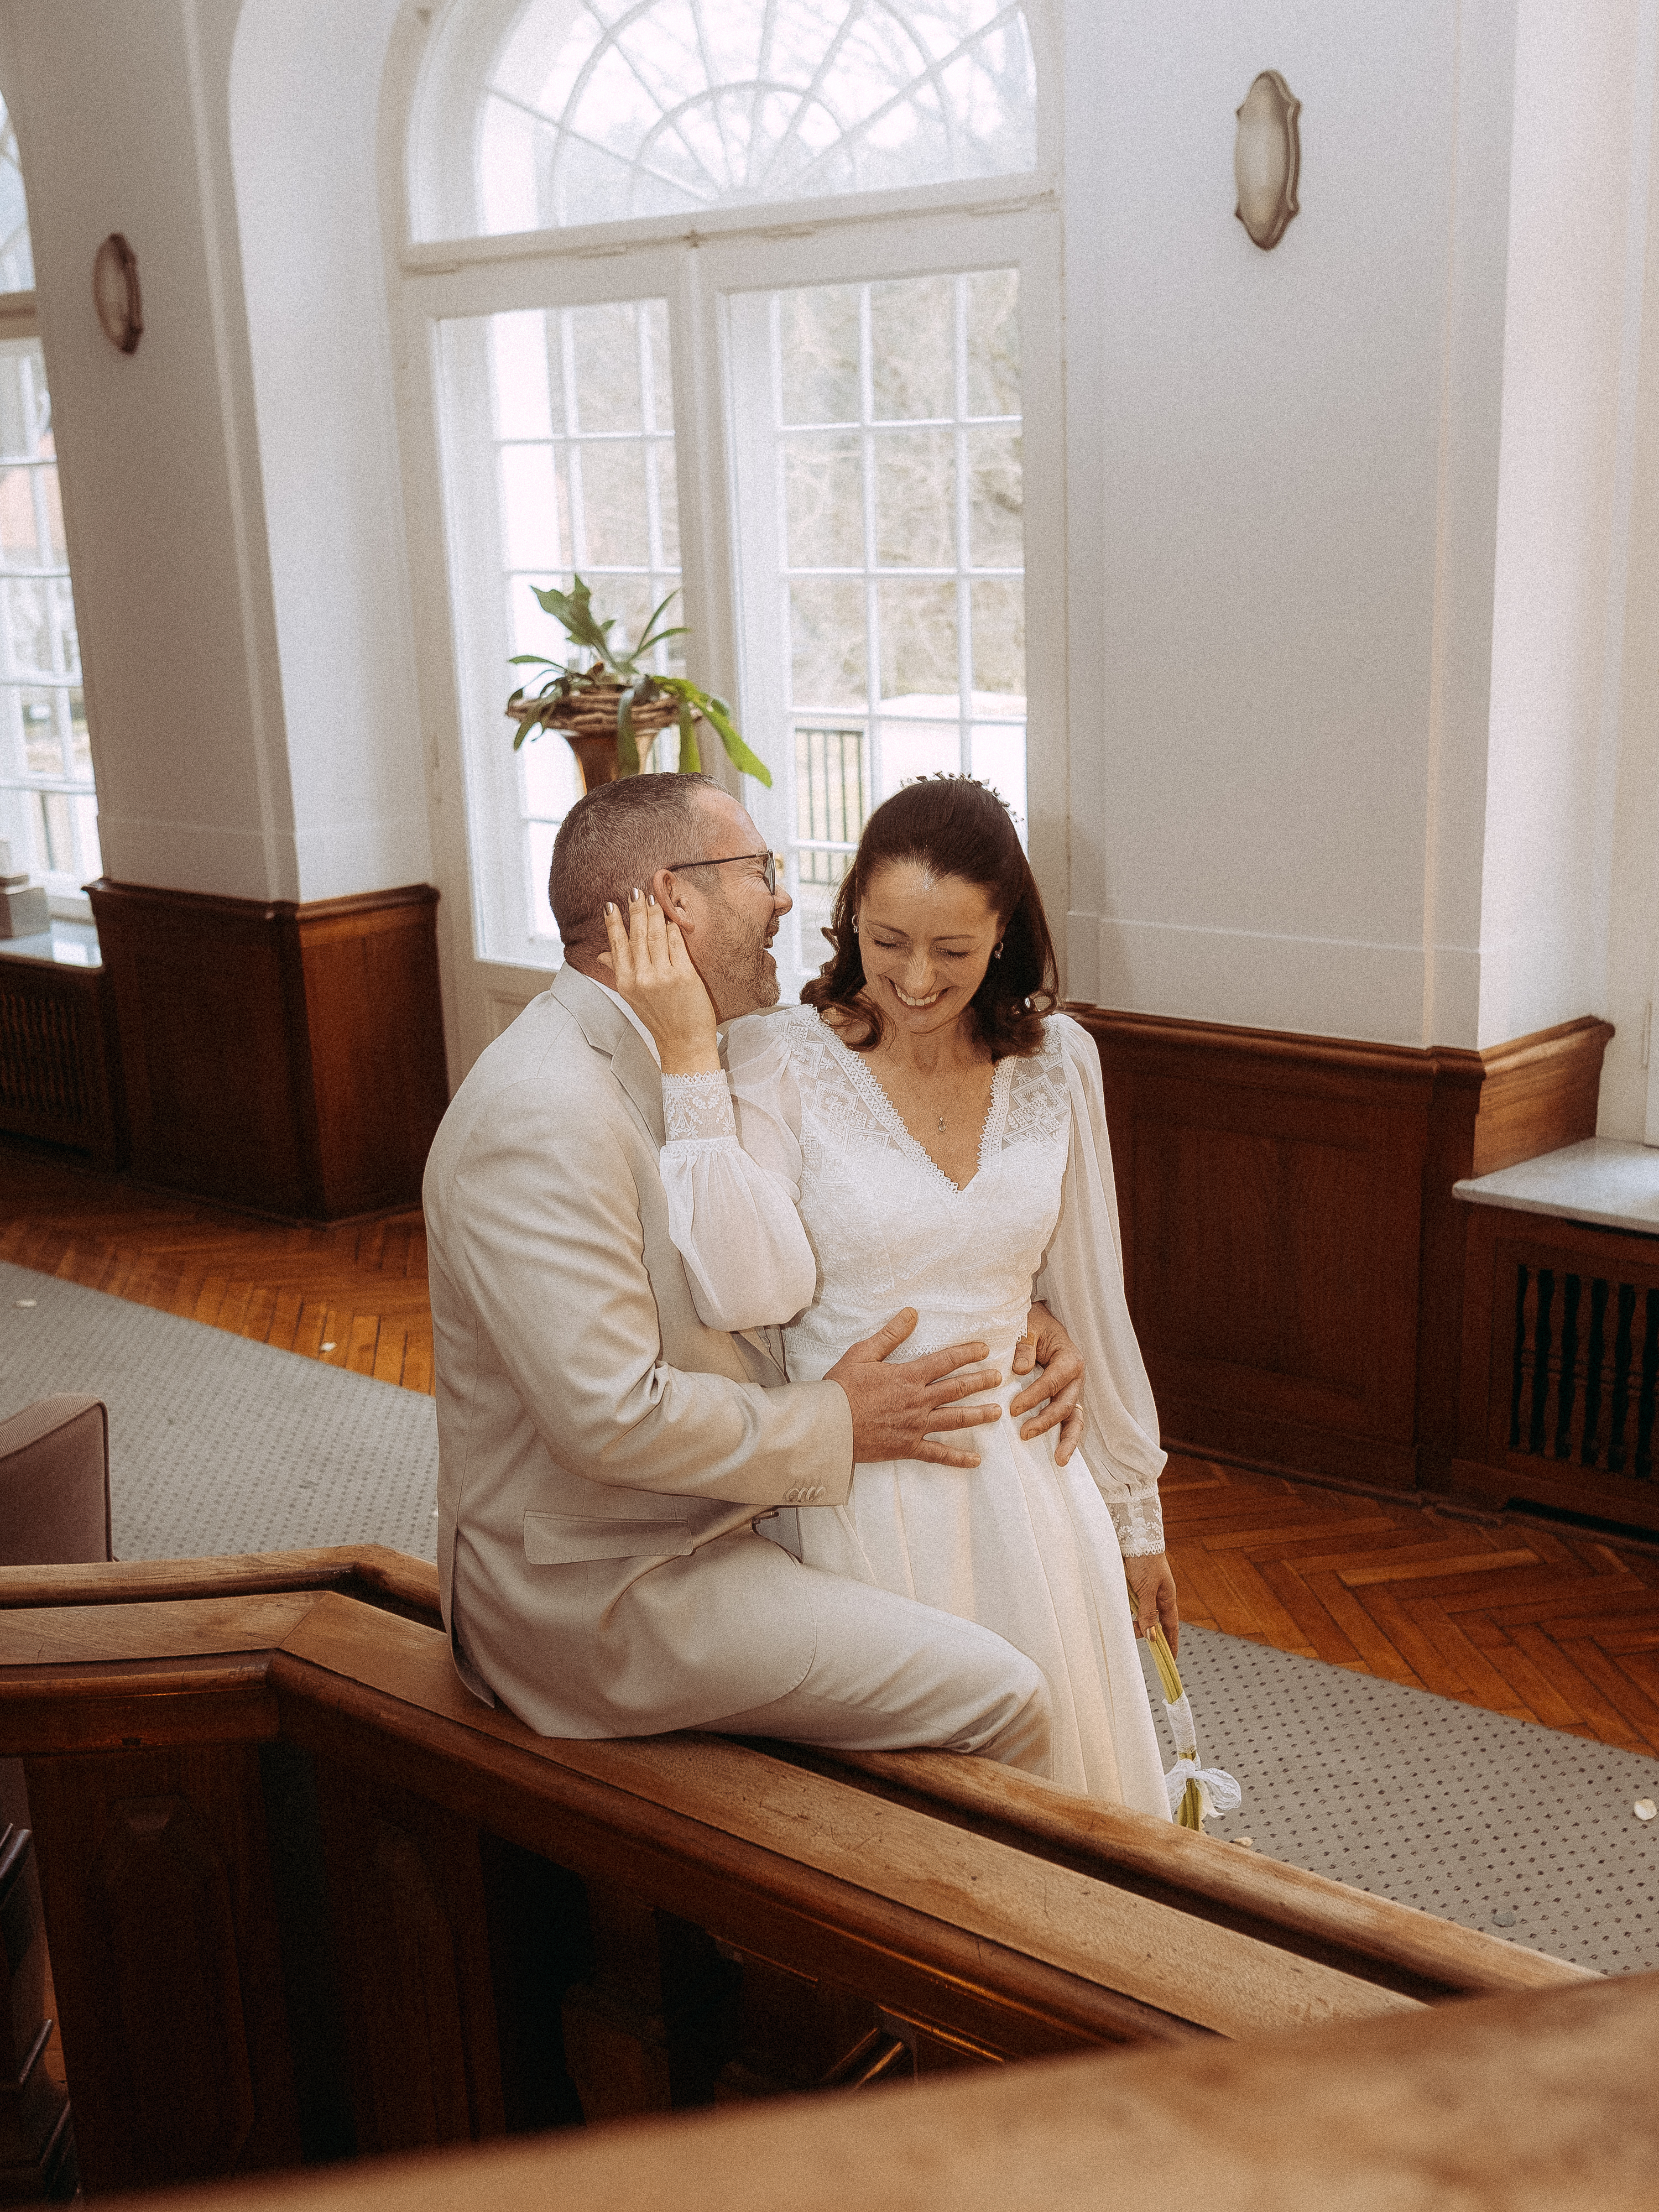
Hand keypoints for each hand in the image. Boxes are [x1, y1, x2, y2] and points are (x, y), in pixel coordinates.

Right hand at [600, 888, 719, 1074]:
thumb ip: (619, 972)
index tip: (610, 905)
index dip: (613, 923)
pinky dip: (673, 928)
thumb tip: (602, 955)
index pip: (617, 945)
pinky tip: (672, 916)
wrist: (683, 1044)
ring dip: (654, 913)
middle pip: (636, 935)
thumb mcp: (633, 998)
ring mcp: (662, 976)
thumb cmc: (660, 1020)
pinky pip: (676, 944)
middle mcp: (641, 978)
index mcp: (625, 983)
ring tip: (654, 898)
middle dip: (635, 910)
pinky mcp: (683, 975)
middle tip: (636, 891)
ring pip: (655, 935)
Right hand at [827, 1308, 1003, 1468]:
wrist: (828, 1426)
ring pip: (954, 1420)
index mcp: (908, 1377)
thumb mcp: (862, 1354)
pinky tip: (975, 1460)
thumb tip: (911, 1313)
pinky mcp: (908, 1447)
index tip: (984, 1349)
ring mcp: (915, 1426)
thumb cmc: (841, 1388)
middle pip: (957, 1389)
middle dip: (980, 1382)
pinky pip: (937, 1454)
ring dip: (978, 1415)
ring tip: (996, 1412)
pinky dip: (958, 1458)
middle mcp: (918, 1401)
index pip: (945, 1361)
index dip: (967, 1354)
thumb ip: (890, 1335)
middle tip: (998, 1378)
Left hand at [1009, 1301, 1084, 1463]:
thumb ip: (1024, 1346)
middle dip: (1045, 1422)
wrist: (1039, 1322)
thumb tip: (1021, 1370)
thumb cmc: (1032, 1323)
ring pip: (1075, 1419)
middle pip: (1065, 1405)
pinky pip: (1069, 1421)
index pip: (1052, 1382)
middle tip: (1023, 1434)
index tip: (1012, 1409)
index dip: (1034, 1397)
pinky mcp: (1066, 1399)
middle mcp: (1076, 1378)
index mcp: (1069, 1358)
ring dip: (1067, 1440)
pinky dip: (1066, 1438)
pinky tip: (1059, 1456)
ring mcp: (1073, 1391)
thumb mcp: (1027, 1326)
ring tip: (1059, 1460)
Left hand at [1125, 1553, 1178, 1655]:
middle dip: (1144, 1632)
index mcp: (1167, 1598)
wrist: (1134, 1537)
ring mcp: (1145, 1591)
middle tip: (1131, 1632)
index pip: (1171, 1627)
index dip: (1171, 1643)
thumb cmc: (1145, 1560)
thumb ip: (1148, 1613)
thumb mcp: (1147, 1590)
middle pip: (1153, 1623)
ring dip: (1133, 1619)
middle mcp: (1158, 1596)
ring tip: (1124, 1615)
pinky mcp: (1133, 1586)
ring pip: (1140, 1614)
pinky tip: (1120, 1606)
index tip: (1171, 1660)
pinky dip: (1126, 1608)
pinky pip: (1130, 1603)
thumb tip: (1153, 1636)